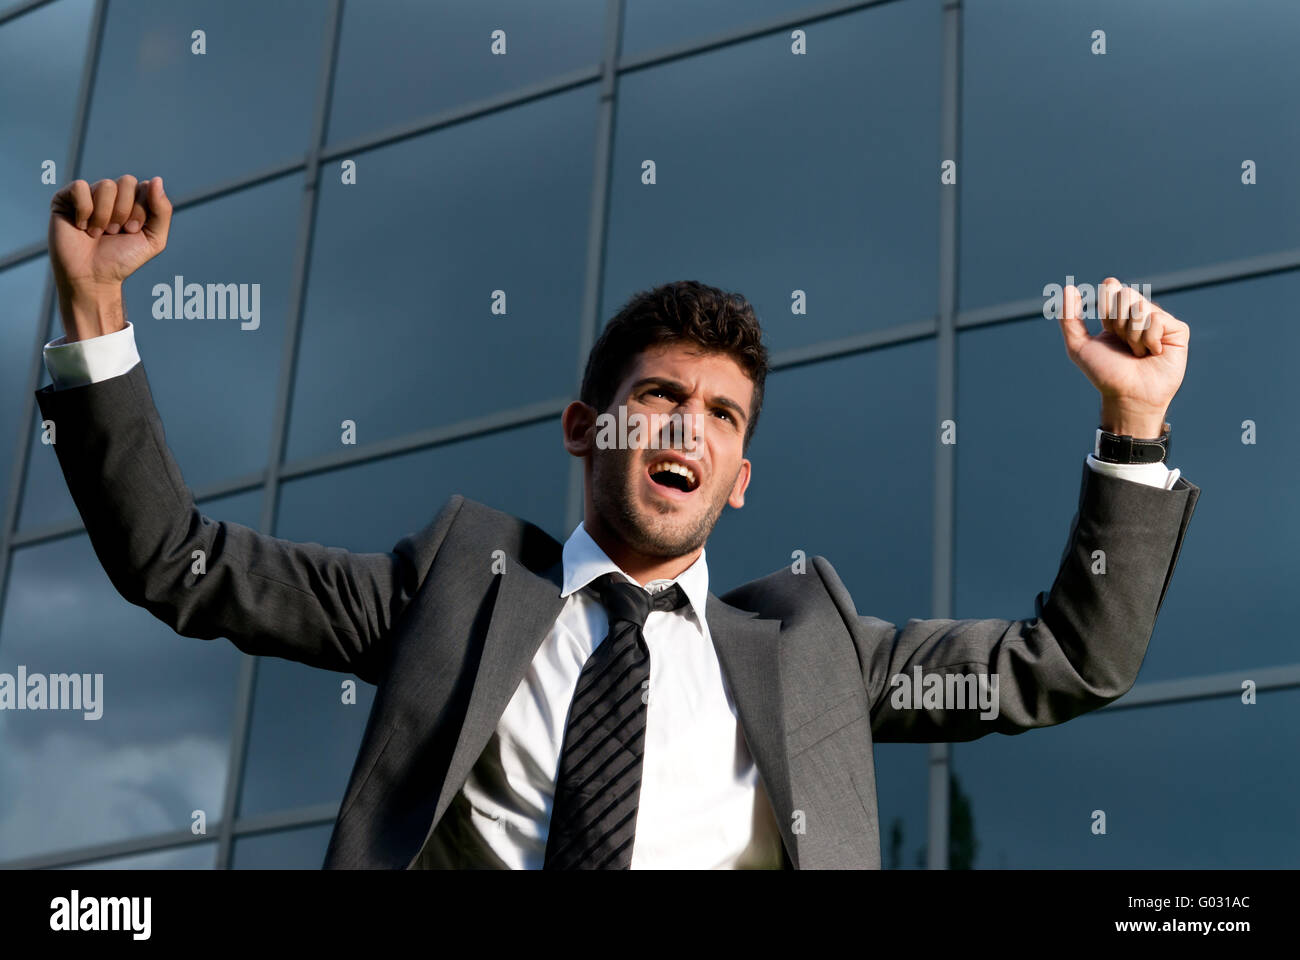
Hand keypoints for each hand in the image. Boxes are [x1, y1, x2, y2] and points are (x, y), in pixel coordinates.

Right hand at [48, 175, 172, 339]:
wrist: (93, 277)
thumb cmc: (123, 259)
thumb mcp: (154, 239)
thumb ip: (162, 210)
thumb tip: (157, 179)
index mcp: (132, 200)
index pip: (144, 188)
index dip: (140, 212)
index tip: (132, 231)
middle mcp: (111, 194)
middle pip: (126, 182)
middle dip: (124, 212)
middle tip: (115, 232)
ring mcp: (88, 195)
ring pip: (106, 185)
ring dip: (105, 216)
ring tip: (98, 232)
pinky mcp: (65, 198)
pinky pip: (80, 187)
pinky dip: (84, 211)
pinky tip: (81, 227)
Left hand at [1058, 278, 1188, 436]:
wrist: (1128, 395)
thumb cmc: (1105, 373)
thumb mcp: (1079, 346)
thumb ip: (1070, 318)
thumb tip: (1069, 288)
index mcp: (1117, 313)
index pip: (1111, 287)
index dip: (1106, 306)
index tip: (1107, 328)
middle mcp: (1139, 313)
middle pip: (1126, 294)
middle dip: (1117, 322)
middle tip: (1123, 343)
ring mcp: (1159, 320)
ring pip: (1141, 308)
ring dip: (1132, 335)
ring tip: (1137, 352)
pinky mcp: (1177, 330)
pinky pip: (1158, 319)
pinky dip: (1149, 339)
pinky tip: (1153, 353)